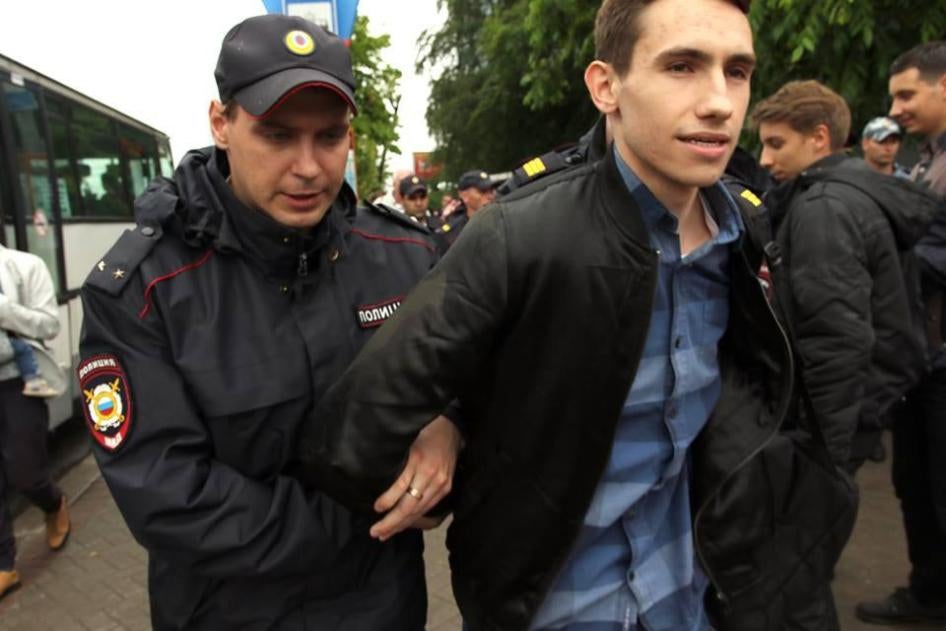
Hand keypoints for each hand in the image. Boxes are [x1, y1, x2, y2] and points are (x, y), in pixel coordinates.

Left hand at [370, 415, 461, 540]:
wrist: (452, 431)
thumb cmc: (425, 433)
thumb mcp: (406, 442)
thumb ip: (395, 460)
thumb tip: (374, 479)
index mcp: (419, 460)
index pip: (401, 486)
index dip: (388, 500)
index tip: (375, 508)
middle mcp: (432, 475)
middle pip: (410, 505)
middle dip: (391, 521)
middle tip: (375, 532)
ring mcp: (441, 484)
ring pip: (418, 511)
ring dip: (401, 525)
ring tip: (384, 534)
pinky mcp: (446, 489)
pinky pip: (427, 508)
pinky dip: (413, 519)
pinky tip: (402, 525)